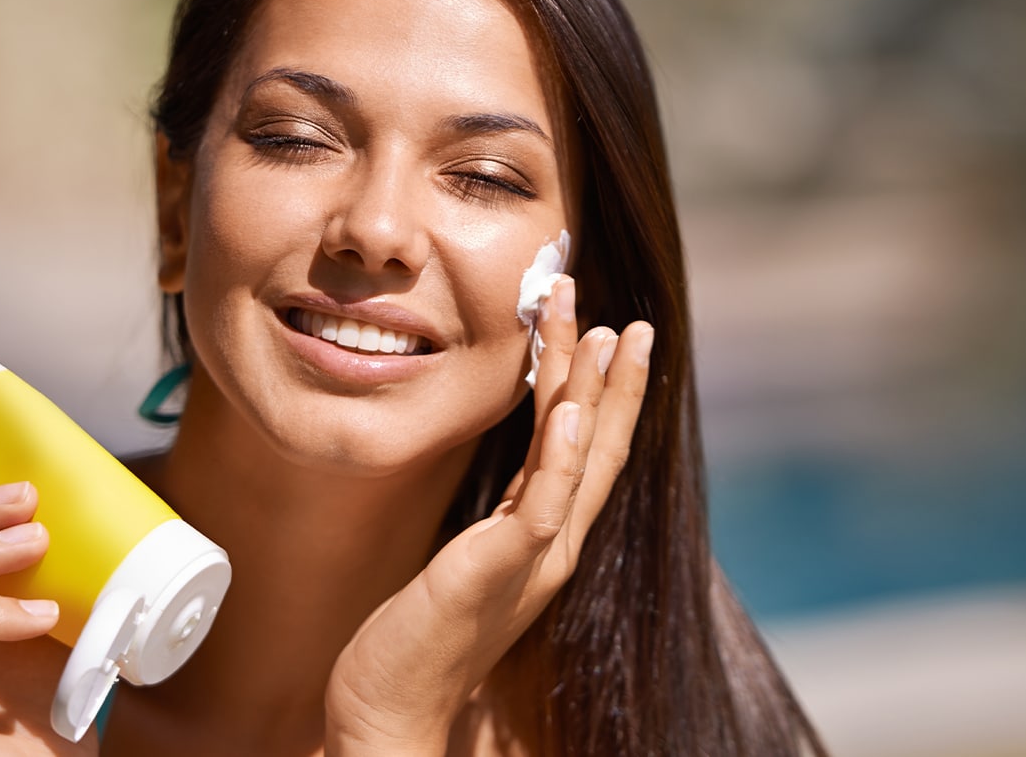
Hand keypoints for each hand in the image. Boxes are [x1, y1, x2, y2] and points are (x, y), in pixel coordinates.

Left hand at [324, 276, 653, 753]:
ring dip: (593, 391)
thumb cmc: (420, 634)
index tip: (611, 334)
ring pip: (578, 460)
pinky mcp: (500, 570)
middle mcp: (554, 545)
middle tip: (632, 318)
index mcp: (546, 537)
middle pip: (600, 446)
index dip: (606, 394)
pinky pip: (543, 505)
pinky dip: (564, 457)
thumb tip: (510, 472)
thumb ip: (497, 516)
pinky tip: (572, 411)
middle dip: (616, 379)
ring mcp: (533, 558)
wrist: (392, 706)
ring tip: (605, 332)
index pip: (589, 451)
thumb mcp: (468, 557)